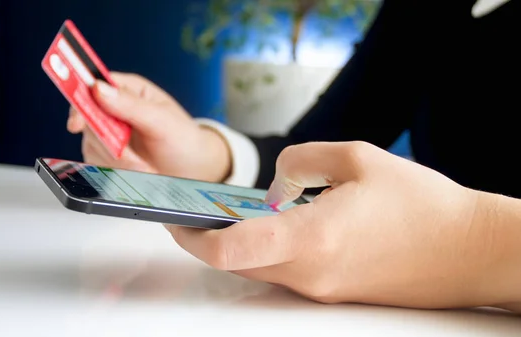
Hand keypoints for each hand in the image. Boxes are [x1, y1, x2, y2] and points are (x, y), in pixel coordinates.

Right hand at [67, 73, 230, 181]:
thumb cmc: (184, 140)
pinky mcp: (106, 155)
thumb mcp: (162, 120)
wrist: (193, 171)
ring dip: (115, 159)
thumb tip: (98, 88)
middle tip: (129, 156)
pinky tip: (134, 171)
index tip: (77, 123)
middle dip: (107, 141)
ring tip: (143, 167)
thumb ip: (131, 105)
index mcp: (128, 89)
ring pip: (91, 143)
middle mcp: (114, 108)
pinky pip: (96, 161)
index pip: (93, 85)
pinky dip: (114, 170)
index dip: (80, 99)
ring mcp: (108, 133)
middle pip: (88, 118)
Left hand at [165, 141, 512, 310]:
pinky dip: (270, 250)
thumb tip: (274, 186)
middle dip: (208, 239)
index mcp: (312, 238)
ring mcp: (322, 289)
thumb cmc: (422, 203)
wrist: (469, 249)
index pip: (228, 250)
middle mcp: (310, 273)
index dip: (190, 237)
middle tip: (196, 210)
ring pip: (260, 268)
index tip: (174, 218)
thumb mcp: (357, 158)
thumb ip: (301, 163)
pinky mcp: (335, 292)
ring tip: (236, 211)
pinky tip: (281, 225)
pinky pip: (287, 273)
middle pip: (236, 262)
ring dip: (240, 243)